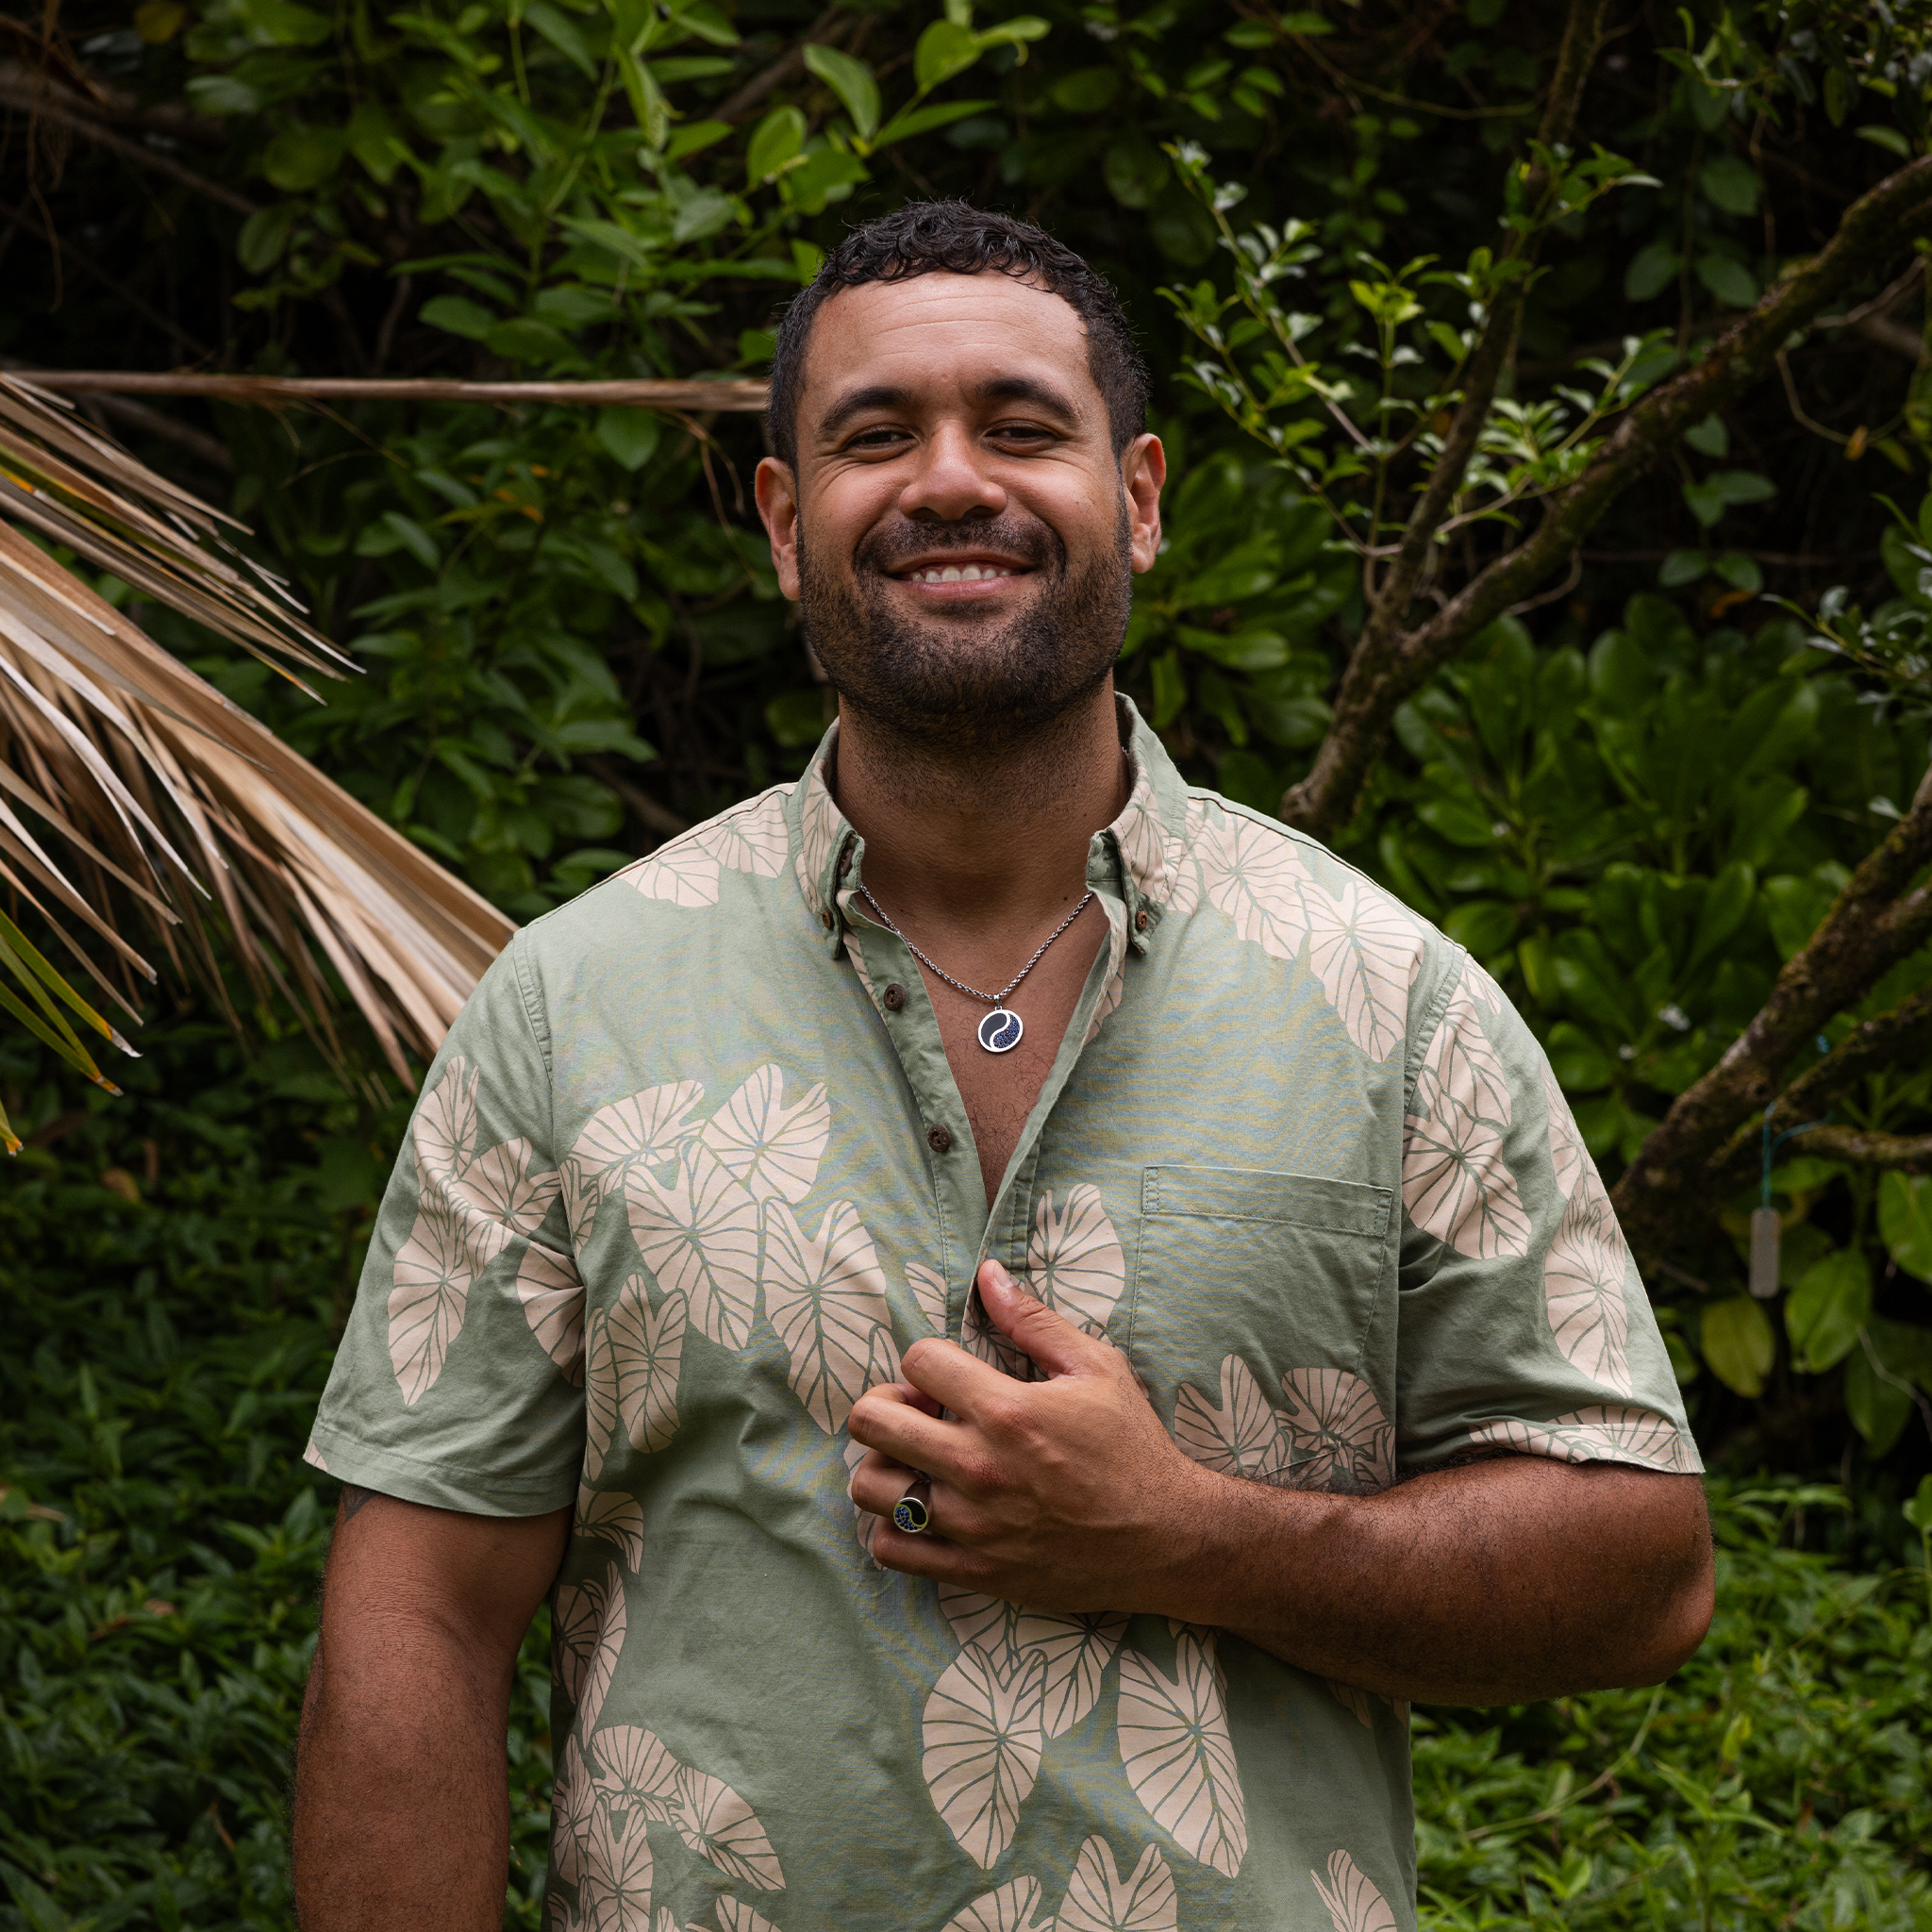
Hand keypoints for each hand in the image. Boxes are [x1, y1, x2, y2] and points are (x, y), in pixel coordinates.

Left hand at [846, 1258, 1213, 1611]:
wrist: (1167, 1540)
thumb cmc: (1134, 1448)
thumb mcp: (1097, 1368)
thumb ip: (1034, 1321)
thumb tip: (987, 1274)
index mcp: (1006, 1410)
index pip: (916, 1360)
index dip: (927, 1359)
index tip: (949, 1377)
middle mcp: (978, 1466)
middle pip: (871, 1420)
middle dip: (886, 1403)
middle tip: (919, 1412)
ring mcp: (970, 1524)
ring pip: (869, 1486)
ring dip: (885, 1464)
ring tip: (919, 1461)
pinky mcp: (972, 1570)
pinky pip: (891, 1548)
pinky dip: (895, 1527)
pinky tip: (925, 1511)